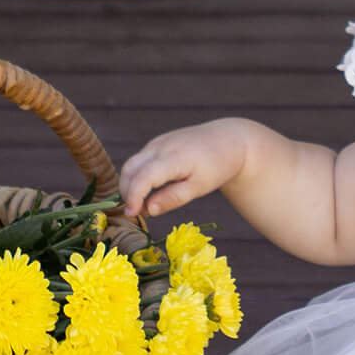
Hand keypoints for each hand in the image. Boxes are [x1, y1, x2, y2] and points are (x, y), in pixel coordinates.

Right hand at [120, 120, 250, 219]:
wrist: (227, 140)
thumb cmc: (217, 166)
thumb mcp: (199, 187)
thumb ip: (173, 198)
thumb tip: (148, 210)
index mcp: (174, 158)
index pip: (144, 176)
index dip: (133, 196)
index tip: (132, 214)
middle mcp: (160, 146)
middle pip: (129, 169)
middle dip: (127, 193)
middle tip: (137, 213)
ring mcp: (156, 143)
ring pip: (131, 165)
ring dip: (130, 186)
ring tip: (143, 206)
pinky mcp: (156, 143)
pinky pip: (139, 161)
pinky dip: (137, 177)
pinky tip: (149, 192)